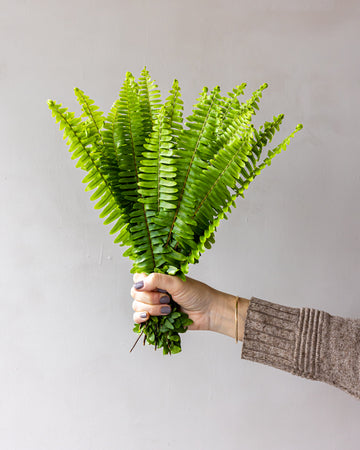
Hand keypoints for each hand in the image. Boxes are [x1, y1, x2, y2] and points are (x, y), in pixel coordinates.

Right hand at [130, 273, 249, 339]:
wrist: (208, 312)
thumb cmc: (196, 294)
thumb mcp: (177, 282)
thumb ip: (157, 280)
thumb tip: (139, 284)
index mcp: (158, 278)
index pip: (138, 278)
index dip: (141, 284)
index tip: (152, 287)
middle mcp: (153, 290)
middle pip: (135, 293)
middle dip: (149, 298)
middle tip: (166, 299)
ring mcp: (153, 304)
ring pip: (137, 306)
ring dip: (151, 309)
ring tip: (168, 309)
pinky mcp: (155, 318)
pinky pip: (138, 319)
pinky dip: (141, 319)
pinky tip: (149, 318)